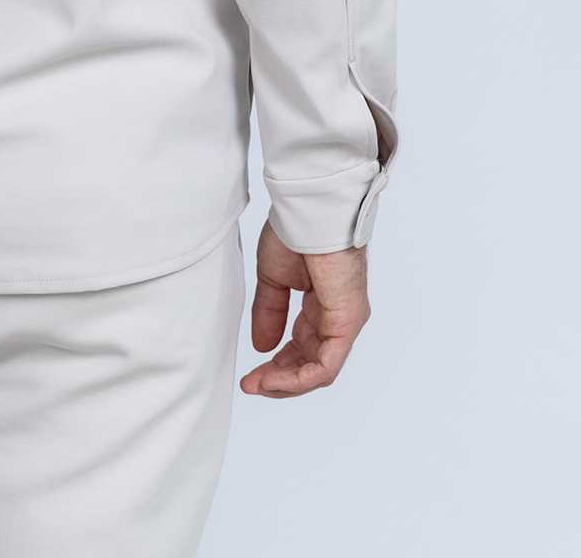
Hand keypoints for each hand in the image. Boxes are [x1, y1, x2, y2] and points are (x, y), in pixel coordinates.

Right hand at [240, 218, 369, 396]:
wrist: (310, 214)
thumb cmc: (296, 233)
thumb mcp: (273, 279)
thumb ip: (269, 312)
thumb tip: (262, 346)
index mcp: (323, 307)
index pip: (303, 349)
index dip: (277, 365)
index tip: (252, 374)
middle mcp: (338, 319)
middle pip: (311, 365)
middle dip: (279, 378)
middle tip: (251, 384)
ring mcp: (345, 323)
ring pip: (319, 371)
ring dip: (286, 383)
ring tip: (256, 385)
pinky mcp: (346, 324)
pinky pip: (325, 365)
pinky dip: (299, 377)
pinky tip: (274, 377)